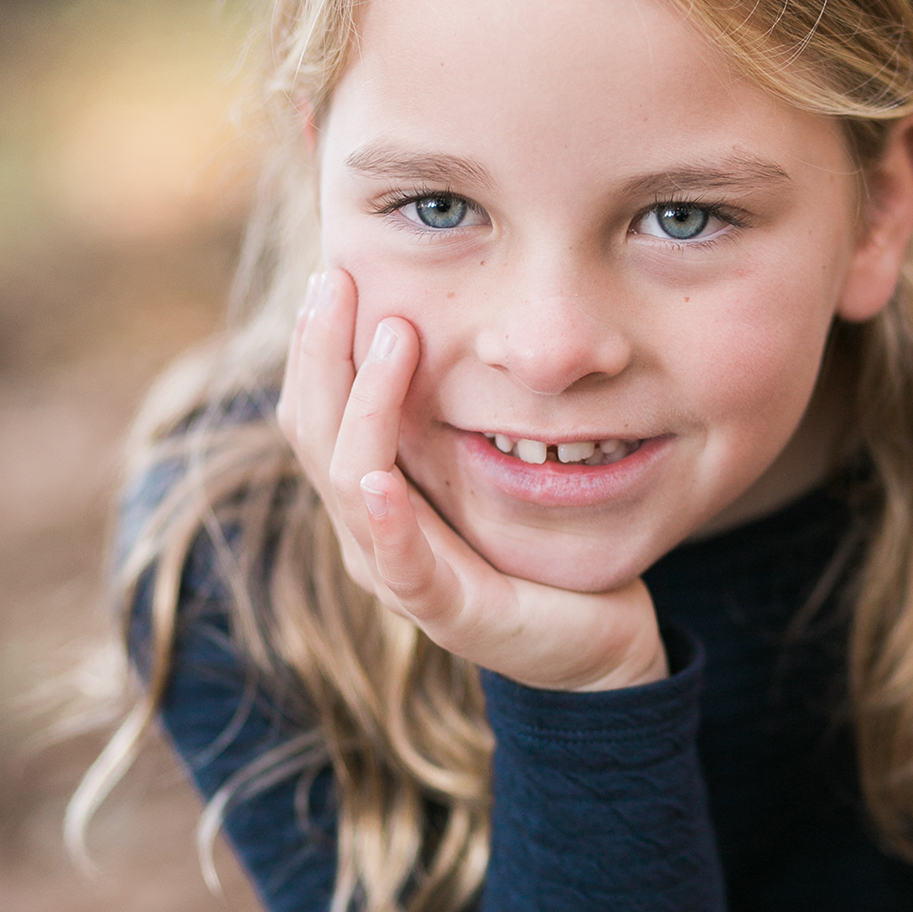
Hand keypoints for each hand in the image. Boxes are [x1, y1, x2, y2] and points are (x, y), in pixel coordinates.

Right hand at [276, 270, 667, 691]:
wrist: (599, 639)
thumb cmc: (540, 546)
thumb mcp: (487, 461)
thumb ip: (453, 408)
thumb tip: (439, 308)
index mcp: (372, 493)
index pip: (316, 409)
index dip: (316, 343)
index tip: (335, 271)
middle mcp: (368, 533)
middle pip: (313, 434)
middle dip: (321, 353)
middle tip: (338, 279)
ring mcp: (400, 576)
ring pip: (351, 483)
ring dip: (365, 406)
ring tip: (392, 337)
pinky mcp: (449, 612)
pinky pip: (402, 564)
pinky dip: (387, 520)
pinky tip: (382, 477)